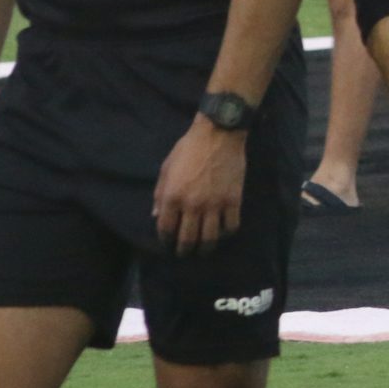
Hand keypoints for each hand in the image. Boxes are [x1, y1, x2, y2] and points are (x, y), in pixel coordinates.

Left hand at [154, 118, 247, 253]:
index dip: (165, 239)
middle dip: (184, 249)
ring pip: (210, 238)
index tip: (167, 242)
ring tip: (204, 249)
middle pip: (187, 238)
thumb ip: (159, 193)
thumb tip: (155, 215)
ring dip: (205, 248)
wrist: (218, 134)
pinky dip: (226, 233)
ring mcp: (214, 205)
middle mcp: (192, 205)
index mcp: (172, 196)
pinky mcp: (233, 201)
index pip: (166, 228)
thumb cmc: (188, 148)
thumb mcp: (166, 168)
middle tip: (184, 252)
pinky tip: (223, 231)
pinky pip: (231, 226)